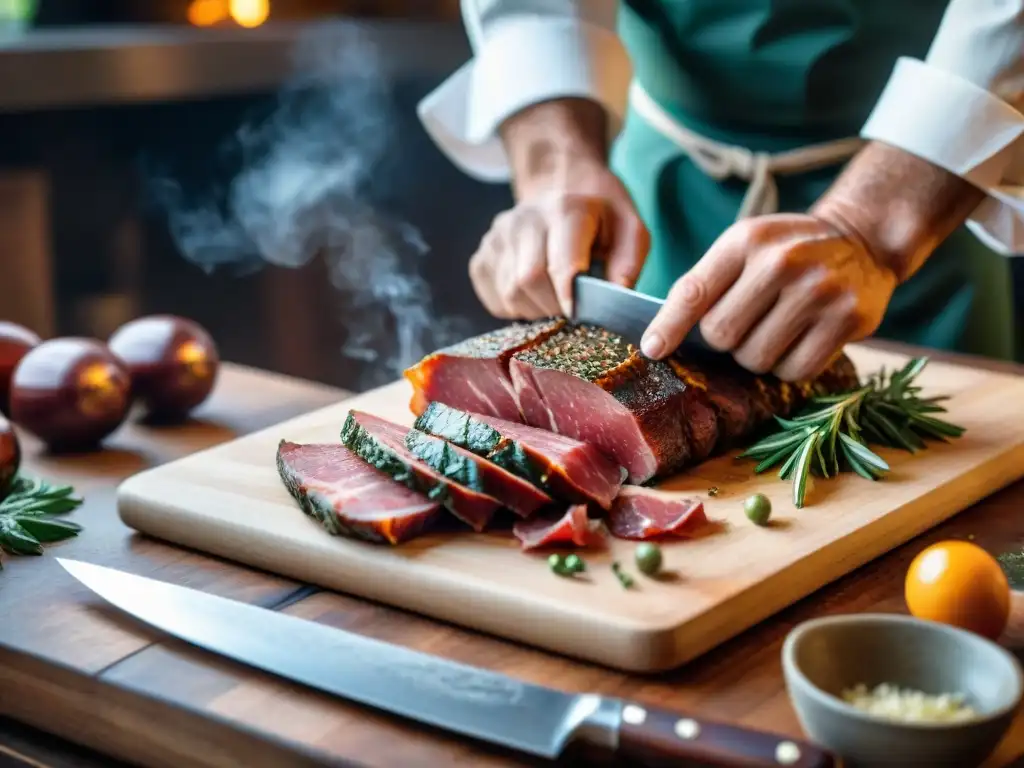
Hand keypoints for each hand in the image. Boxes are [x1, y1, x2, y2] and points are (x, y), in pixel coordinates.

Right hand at [470, 162, 648, 318]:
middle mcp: (524, 220)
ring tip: (555, 300)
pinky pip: (495, 300)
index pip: (558, 264)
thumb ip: (628, 264)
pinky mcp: (481, 257)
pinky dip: (517, 308)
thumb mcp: (629, 228)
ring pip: (510, 294)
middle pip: (528, 281)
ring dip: (536, 310)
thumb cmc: (600, 215)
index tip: (578, 315)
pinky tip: (534, 295)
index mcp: (565, 210)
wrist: (561, 184)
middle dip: (553, 307)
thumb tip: (614, 303)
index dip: (568, 298)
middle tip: (571, 311)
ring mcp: (497, 237)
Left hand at [640, 213, 897, 380]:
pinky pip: (794, 371)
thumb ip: (704, 284)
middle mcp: (782, 261)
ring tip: (775, 329)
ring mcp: (818, 291)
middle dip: (724, 341)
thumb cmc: (784, 251)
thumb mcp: (742, 247)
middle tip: (745, 324)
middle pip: (721, 335)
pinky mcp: (848, 319)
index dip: (669, 326)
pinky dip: (789, 367)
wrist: (861, 240)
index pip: (694, 292)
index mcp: (746, 240)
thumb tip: (659, 340)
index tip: (653, 349)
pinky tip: (799, 341)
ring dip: (756, 356)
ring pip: (755, 359)